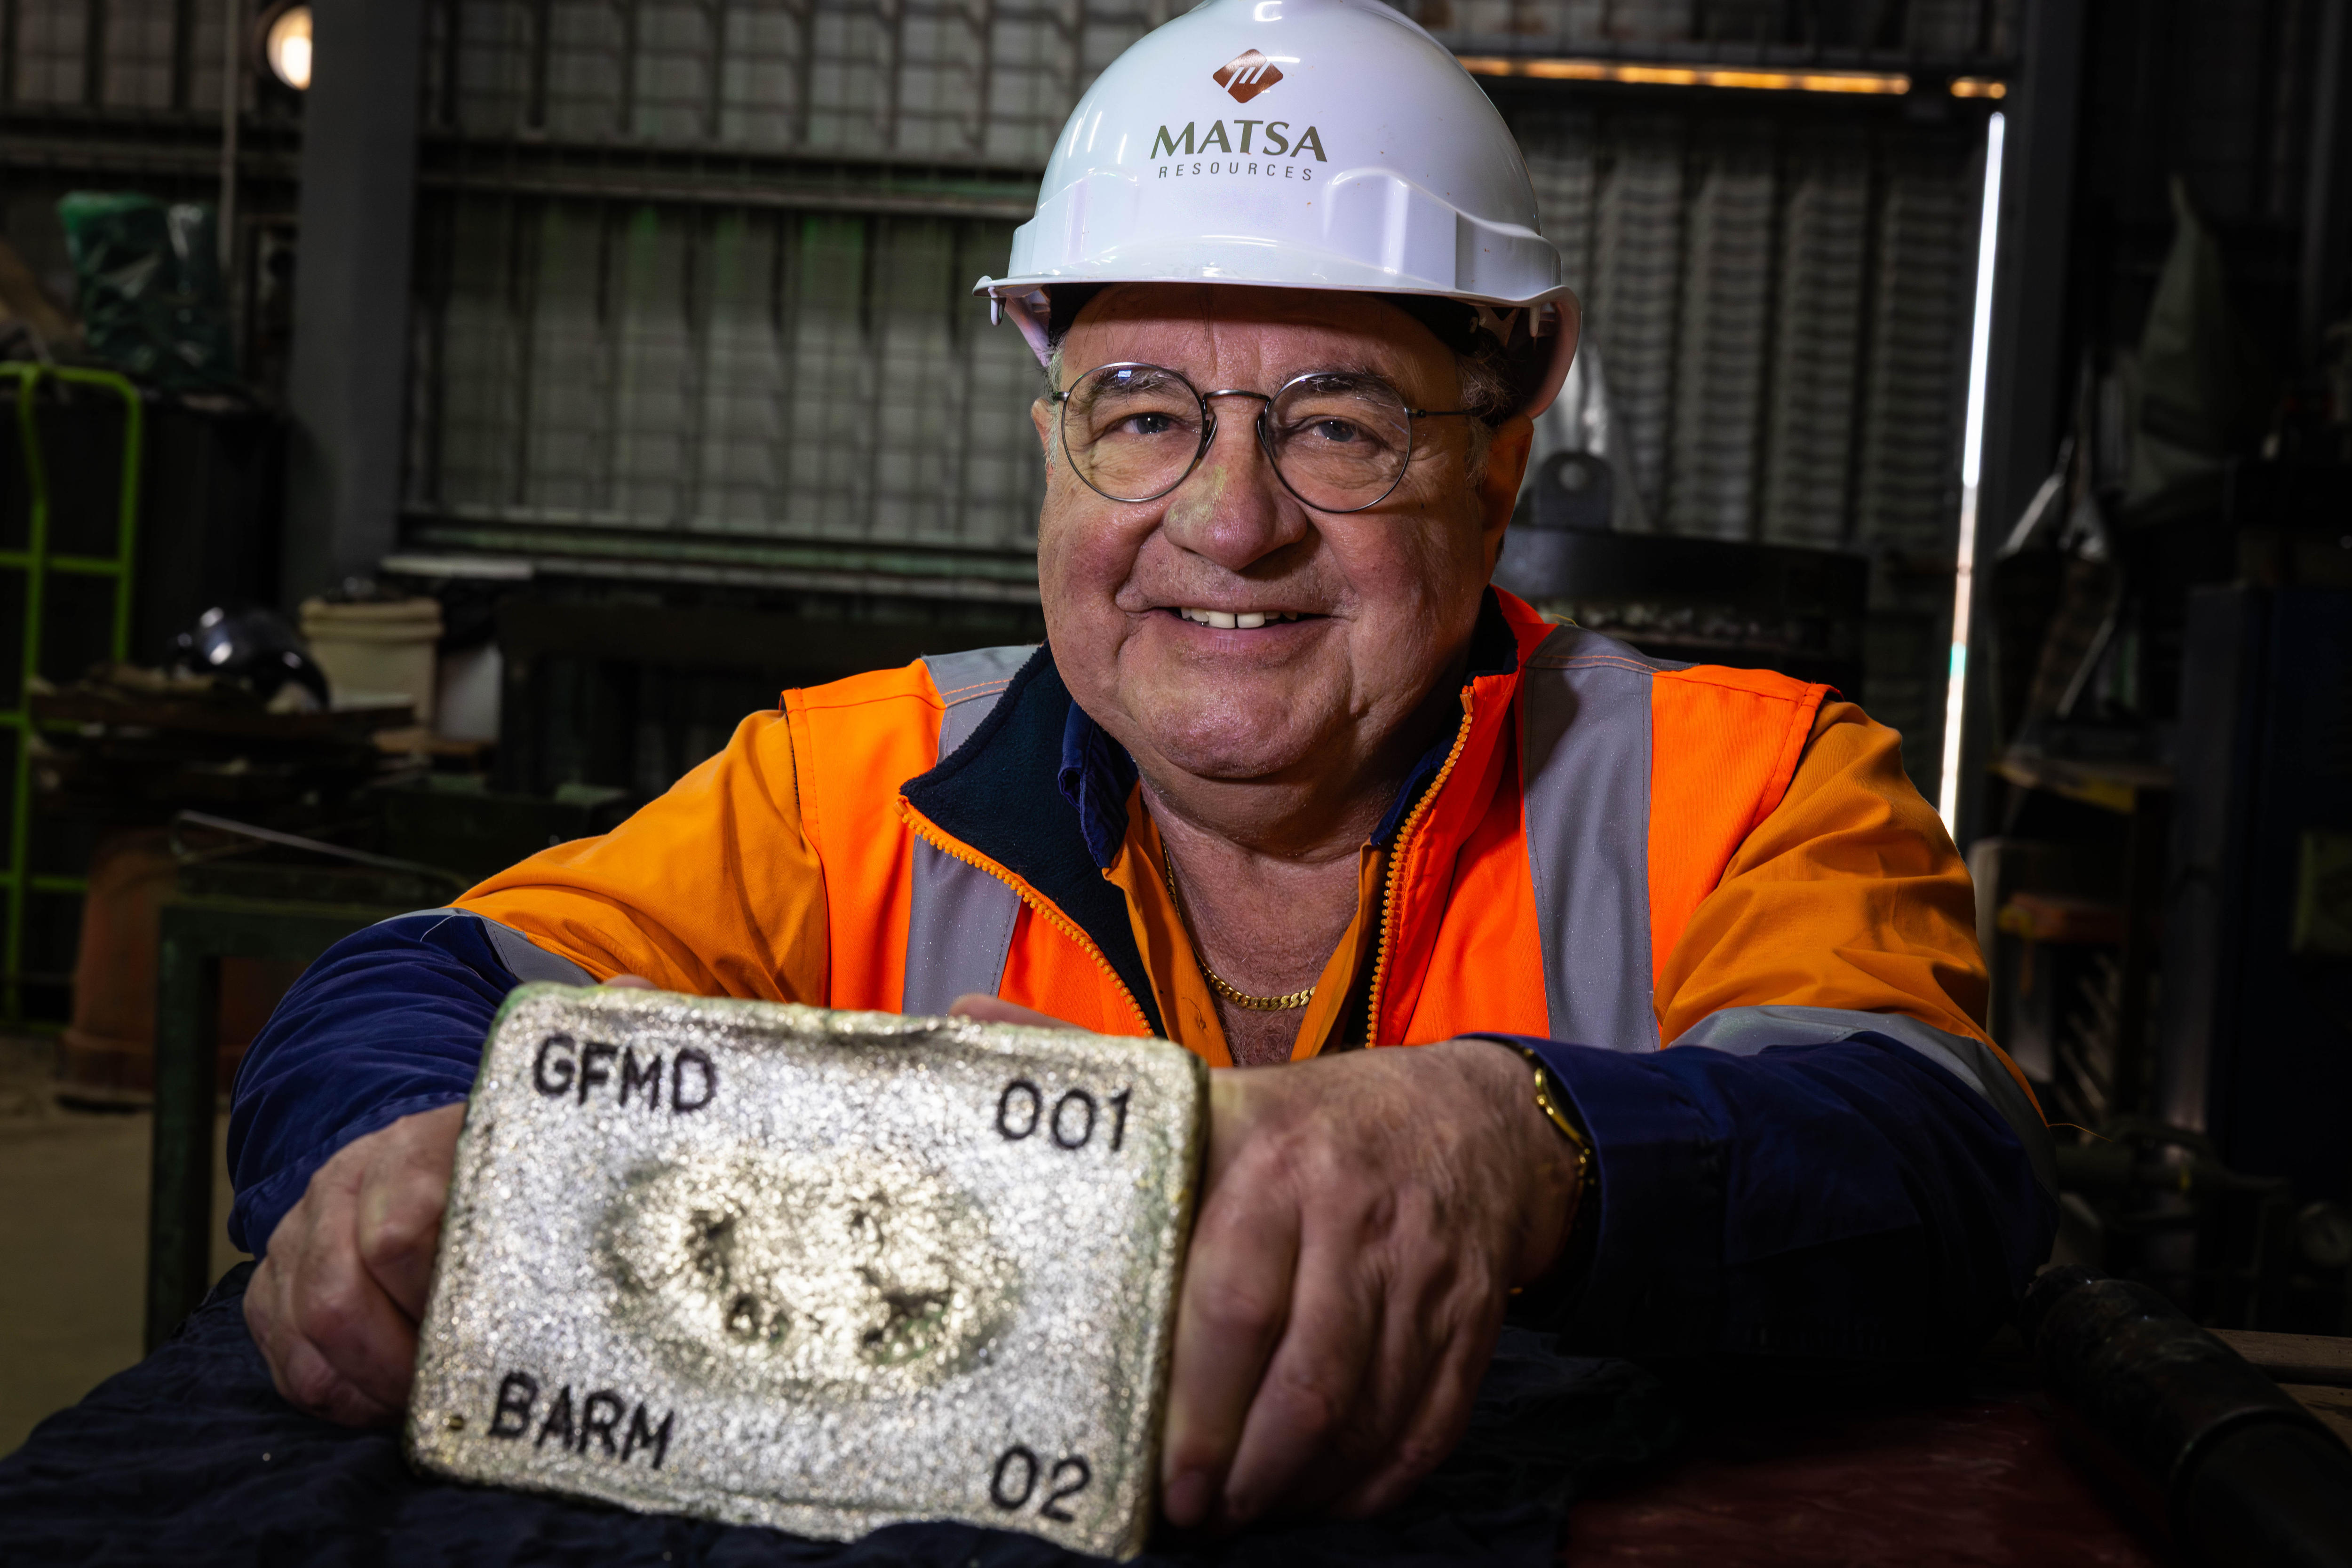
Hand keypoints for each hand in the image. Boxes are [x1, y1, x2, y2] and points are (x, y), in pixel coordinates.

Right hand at [245, 974, 662, 1423]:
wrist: (422, 1134)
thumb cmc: (508, 1140)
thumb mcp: (550, 1095)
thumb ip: (598, 1047)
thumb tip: (637, 993)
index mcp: (423, 1142)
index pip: (411, 1226)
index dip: (442, 1295)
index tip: (495, 1338)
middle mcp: (352, 1180)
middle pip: (346, 1288)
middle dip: (403, 1357)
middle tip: (466, 1390)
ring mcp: (305, 1228)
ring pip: (307, 1322)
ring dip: (366, 1382)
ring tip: (428, 1406)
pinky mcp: (275, 1274)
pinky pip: (281, 1349)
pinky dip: (327, 1388)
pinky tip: (380, 1405)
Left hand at [948, 996, 1582, 1529]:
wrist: (1475, 1117)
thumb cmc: (1307, 1122)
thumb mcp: (1208, 1091)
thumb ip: (1092, 1068)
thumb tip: (962, 1018)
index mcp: (1274, 1160)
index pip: (1231, 1303)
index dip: (1193, 1406)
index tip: (1155, 1478)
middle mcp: (1355, 1217)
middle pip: (1305, 1381)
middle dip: (1244, 1473)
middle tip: (1192, 1519)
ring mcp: (1423, 1275)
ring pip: (1366, 1418)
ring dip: (1300, 1489)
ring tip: (1243, 1516)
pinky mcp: (1473, 1322)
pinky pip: (1426, 1429)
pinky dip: (1372, 1483)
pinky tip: (1322, 1498)